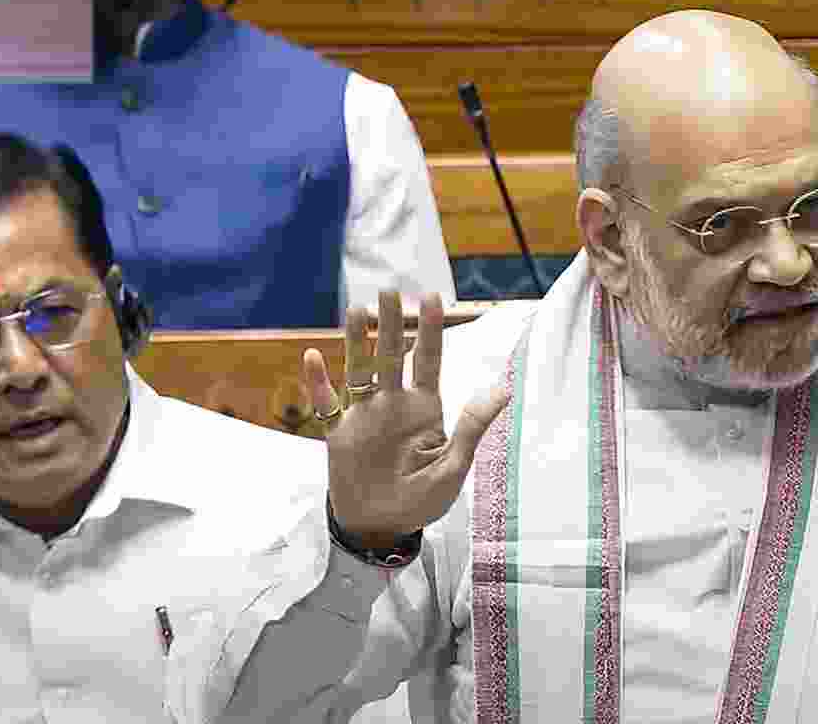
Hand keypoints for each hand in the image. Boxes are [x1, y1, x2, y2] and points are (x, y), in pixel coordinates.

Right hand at [302, 290, 509, 544]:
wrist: (382, 527)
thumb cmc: (421, 500)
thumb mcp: (453, 467)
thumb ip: (472, 428)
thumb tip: (504, 390)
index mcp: (424, 409)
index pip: (428, 361)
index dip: (430, 330)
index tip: (432, 298)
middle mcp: (393, 404)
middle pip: (392, 355)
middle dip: (393, 323)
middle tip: (391, 290)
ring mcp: (364, 415)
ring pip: (360, 370)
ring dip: (358, 341)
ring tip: (358, 309)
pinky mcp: (339, 433)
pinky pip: (326, 404)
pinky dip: (318, 383)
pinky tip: (314, 358)